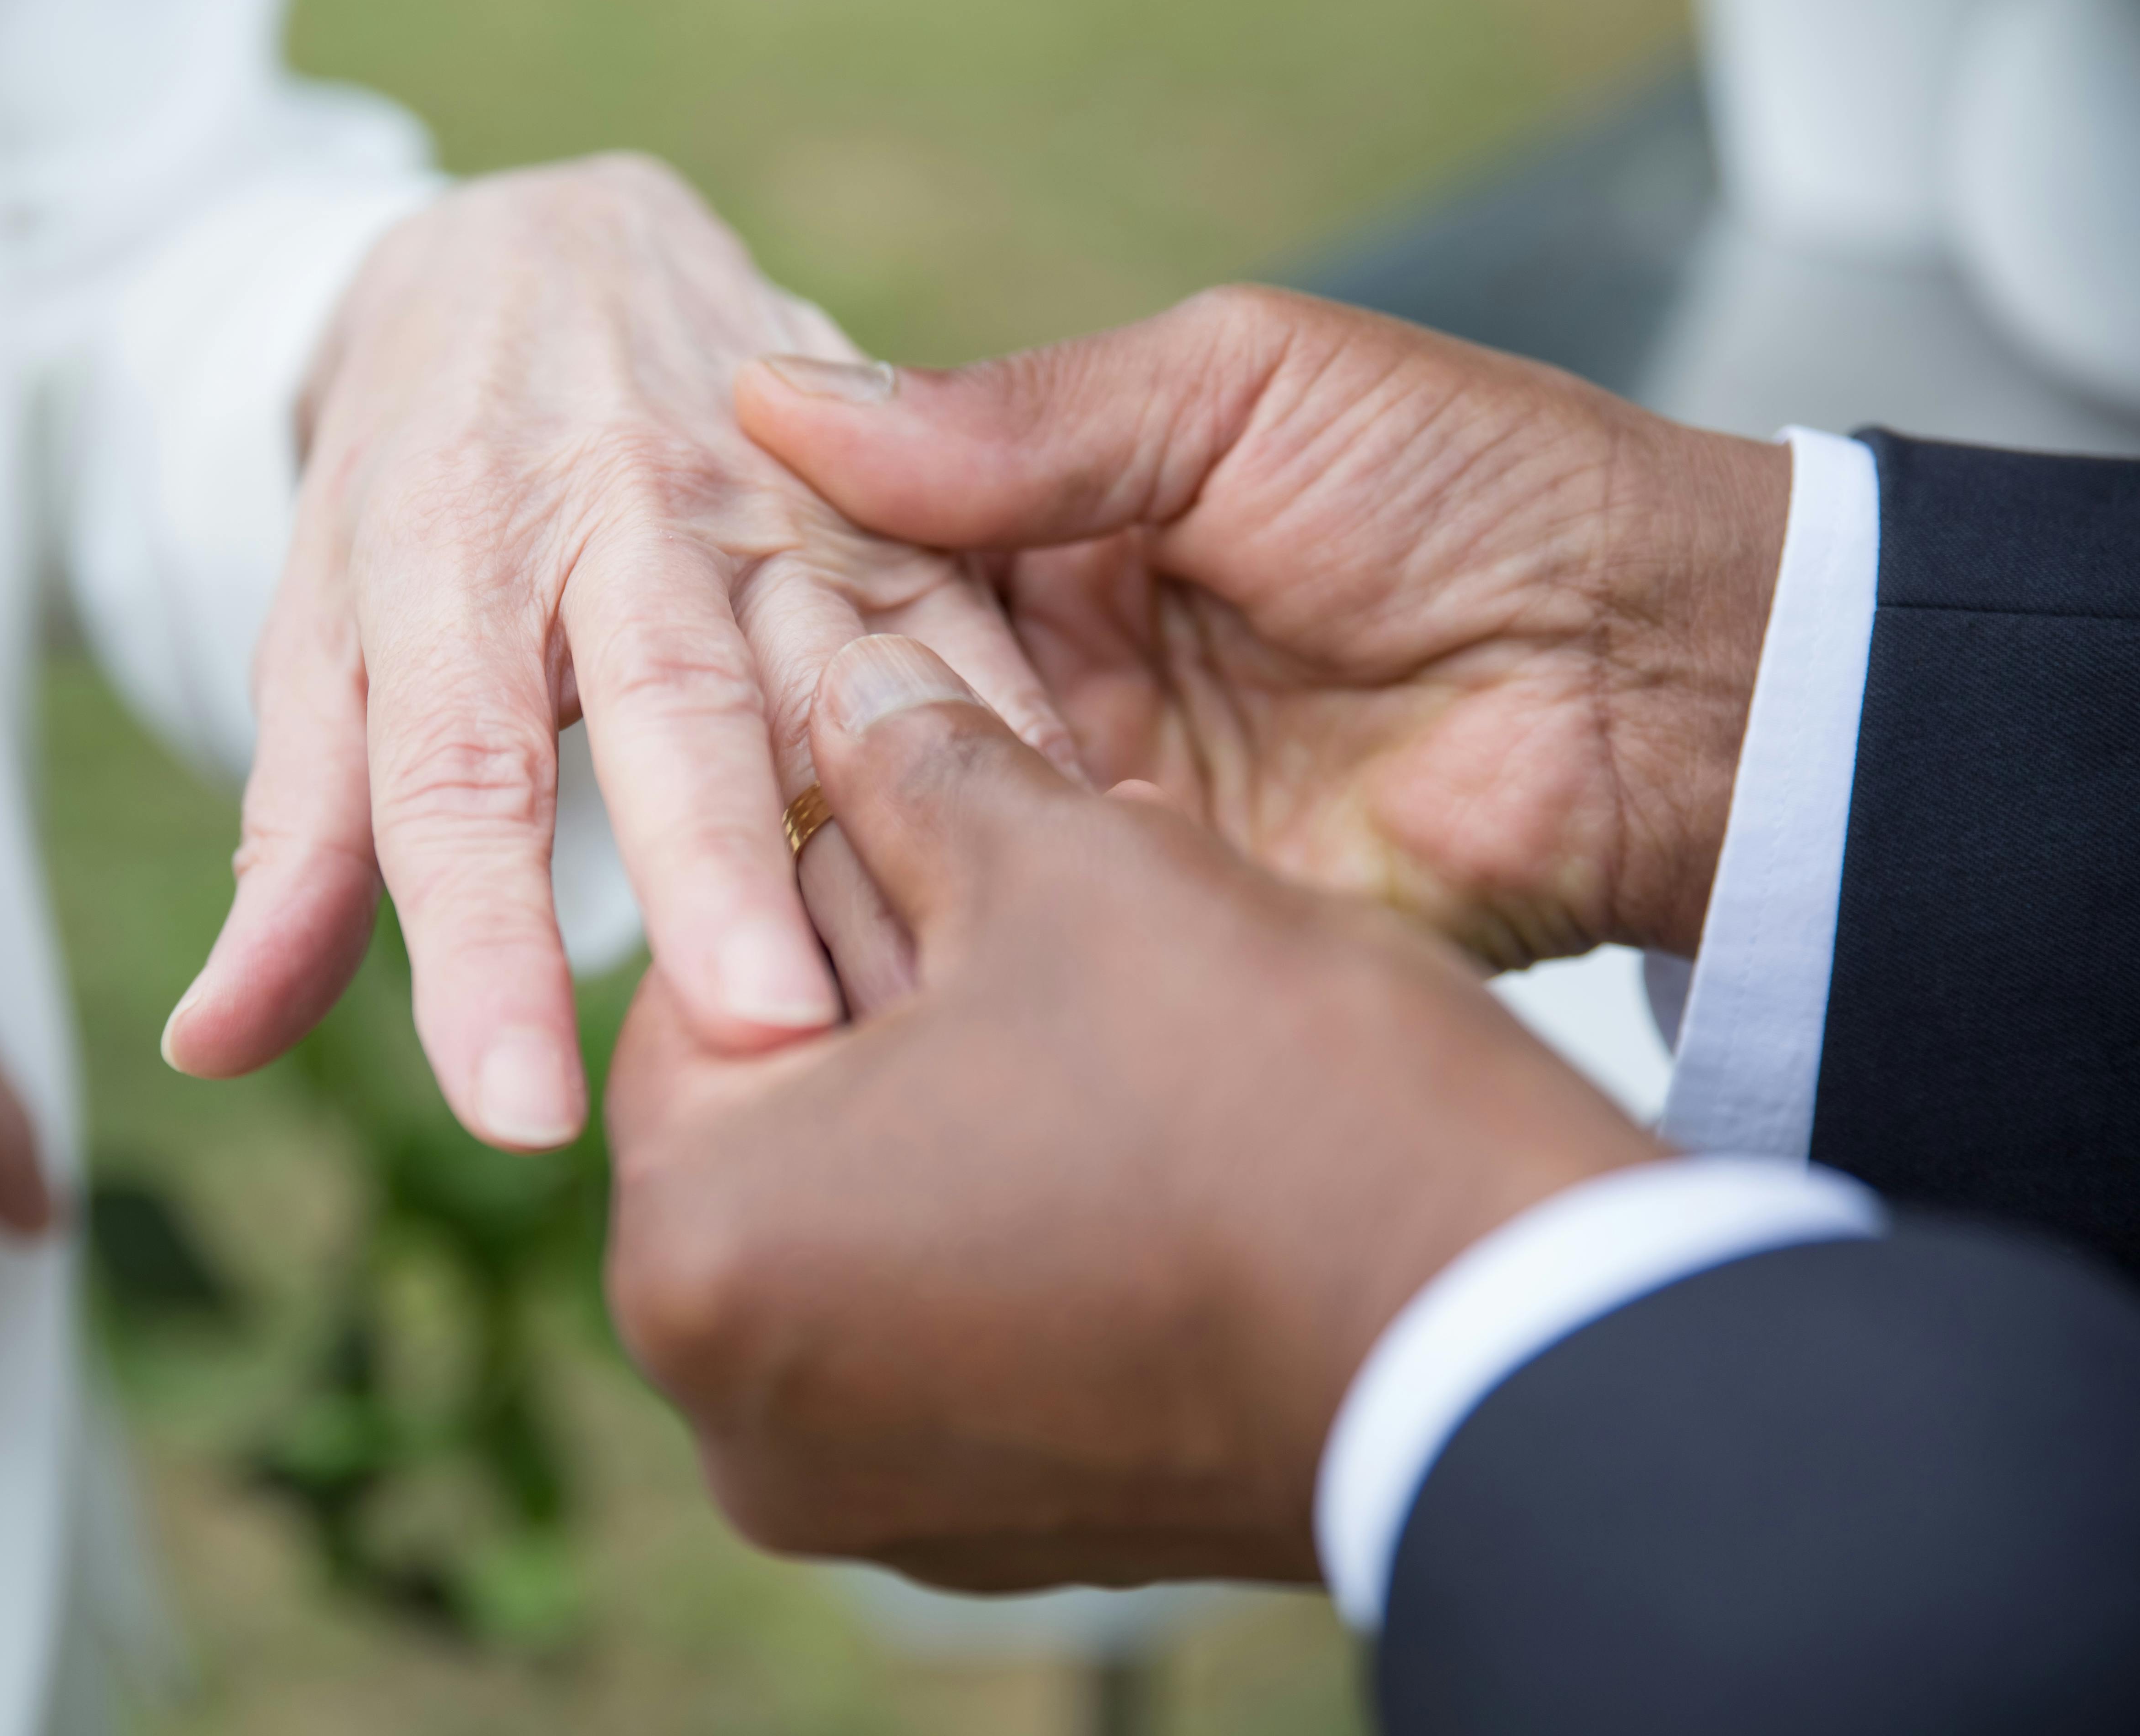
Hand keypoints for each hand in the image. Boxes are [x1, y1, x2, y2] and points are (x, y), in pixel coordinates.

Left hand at [162, 155, 1070, 1141]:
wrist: (536, 249)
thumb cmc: (417, 485)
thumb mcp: (328, 628)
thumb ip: (298, 841)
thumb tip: (211, 1050)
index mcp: (447, 546)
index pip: (457, 769)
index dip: (486, 946)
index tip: (514, 1114)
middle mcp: (612, 507)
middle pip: (669, 699)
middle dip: (716, 865)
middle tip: (760, 1028)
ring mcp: (769, 492)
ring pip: (842, 664)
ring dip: (898, 818)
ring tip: (948, 986)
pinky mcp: (882, 492)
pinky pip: (964, 619)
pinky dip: (1017, 737)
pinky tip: (1083, 862)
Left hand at [605, 637, 1653, 1588]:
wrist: (1514, 1345)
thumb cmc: (1270, 1101)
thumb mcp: (1073, 871)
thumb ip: (918, 764)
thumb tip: (845, 683)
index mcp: (704, 1263)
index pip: (697, 989)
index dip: (822, 856)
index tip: (923, 792)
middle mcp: (750, 1422)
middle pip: (786, 1111)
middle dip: (906, 974)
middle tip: (1034, 877)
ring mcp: (879, 1494)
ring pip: (881, 1206)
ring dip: (977, 1074)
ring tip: (1111, 975)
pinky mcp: (1007, 1527)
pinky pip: (963, 1311)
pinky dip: (1026, 1201)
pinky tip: (1148, 1106)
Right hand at [739, 288, 1792, 966]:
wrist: (1662, 686)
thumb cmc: (1485, 492)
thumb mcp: (1242, 389)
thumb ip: (1024, 416)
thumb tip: (782, 396)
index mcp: (1069, 529)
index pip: (870, 551)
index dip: (783, 570)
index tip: (691, 584)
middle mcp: (1063, 674)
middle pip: (873, 700)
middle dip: (803, 713)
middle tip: (712, 730)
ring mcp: (1105, 809)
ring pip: (925, 826)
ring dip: (863, 828)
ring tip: (771, 833)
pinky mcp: (1156, 930)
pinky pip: (1025, 936)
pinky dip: (962, 927)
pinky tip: (887, 921)